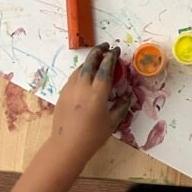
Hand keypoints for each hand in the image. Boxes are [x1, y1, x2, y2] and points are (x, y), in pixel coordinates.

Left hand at [50, 44, 130, 161]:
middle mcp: (83, 86)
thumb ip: (121, 105)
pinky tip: (84, 74)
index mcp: (97, 93)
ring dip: (89, 60)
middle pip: (90, 62)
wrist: (66, 146)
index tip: (116, 50)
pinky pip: (73, 77)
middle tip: (105, 46)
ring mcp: (70, 89)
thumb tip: (128, 95)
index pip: (105, 68)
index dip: (111, 57)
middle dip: (98, 51)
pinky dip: (81, 71)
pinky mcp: (62, 94)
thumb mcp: (112, 122)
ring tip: (96, 58)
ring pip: (80, 68)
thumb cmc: (93, 136)